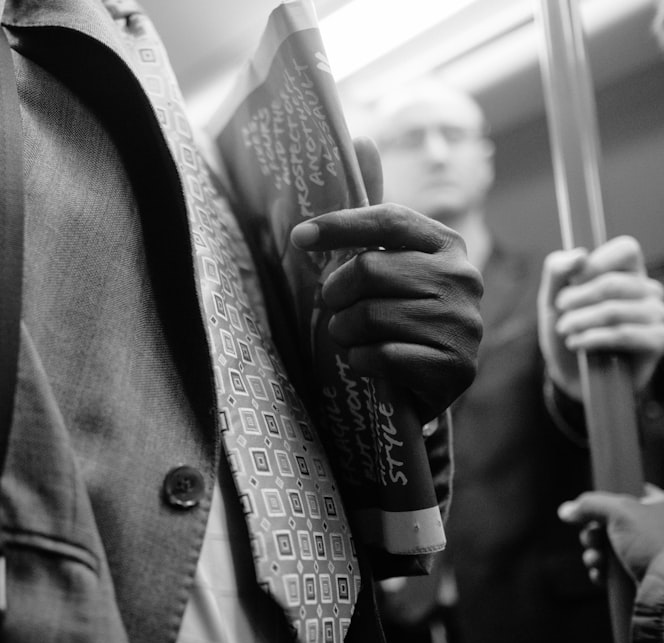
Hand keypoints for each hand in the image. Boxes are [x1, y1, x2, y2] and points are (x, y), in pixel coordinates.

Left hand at [289, 137, 483, 421]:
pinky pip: (381, 356)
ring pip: (369, 316)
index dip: (338, 225)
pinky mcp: (456, 367)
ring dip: (342, 331)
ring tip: (349, 336)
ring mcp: (464, 324)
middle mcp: (463, 278)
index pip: (387, 219)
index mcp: (445, 243)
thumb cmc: (398, 314)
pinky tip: (366, 361)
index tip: (298, 238)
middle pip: (369, 270)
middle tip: (333, 307)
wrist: (428, 384)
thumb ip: (372, 213)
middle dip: (335, 293)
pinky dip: (359, 361)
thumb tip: (362, 139)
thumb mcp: (387, 261)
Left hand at [538, 236, 663, 400]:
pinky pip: (625, 334)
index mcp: (628, 272)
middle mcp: (648, 289)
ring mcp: (657, 315)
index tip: (571, 282)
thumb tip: (580, 254)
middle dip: (575, 299)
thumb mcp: (551, 298)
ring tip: (566, 331)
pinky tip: (577, 344)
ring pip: (614, 311)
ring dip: (579, 322)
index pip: (626, 249)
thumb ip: (557, 271)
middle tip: (560, 312)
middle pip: (612, 283)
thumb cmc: (567, 329)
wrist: (571, 372)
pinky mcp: (659, 341)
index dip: (595, 264)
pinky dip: (593, 339)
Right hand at [559, 488, 663, 584]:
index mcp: (661, 507)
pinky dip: (602, 572)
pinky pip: (612, 571)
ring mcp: (648, 554)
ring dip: (594, 554)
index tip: (595, 509)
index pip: (632, 494)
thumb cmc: (656, 545)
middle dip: (593, 533)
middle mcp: (656, 529)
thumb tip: (566, 511)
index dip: (609, 500)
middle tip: (593, 539)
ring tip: (596, 560)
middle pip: (611, 523)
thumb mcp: (621, 512)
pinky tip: (601, 574)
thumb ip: (590, 505)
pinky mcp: (641, 577)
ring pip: (609, 548)